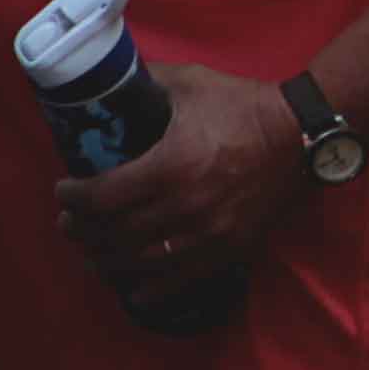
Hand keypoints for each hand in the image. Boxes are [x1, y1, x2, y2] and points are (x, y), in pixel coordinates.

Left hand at [57, 53, 309, 291]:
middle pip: (113, 235)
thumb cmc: (245, 105)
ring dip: (105, 261)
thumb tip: (111, 80)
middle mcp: (184, 207)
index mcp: (170, 166)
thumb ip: (147, 83)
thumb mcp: (192, 83)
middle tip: (70, 221)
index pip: (102, 197)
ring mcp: (208, 235)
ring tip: (92, 251)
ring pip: (138, 264)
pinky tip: (130, 284)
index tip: (64, 191)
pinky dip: (146, 289)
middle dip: (81, 231)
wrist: (304, 134)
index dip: (72, 199)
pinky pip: (176, 283)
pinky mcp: (228, 251)